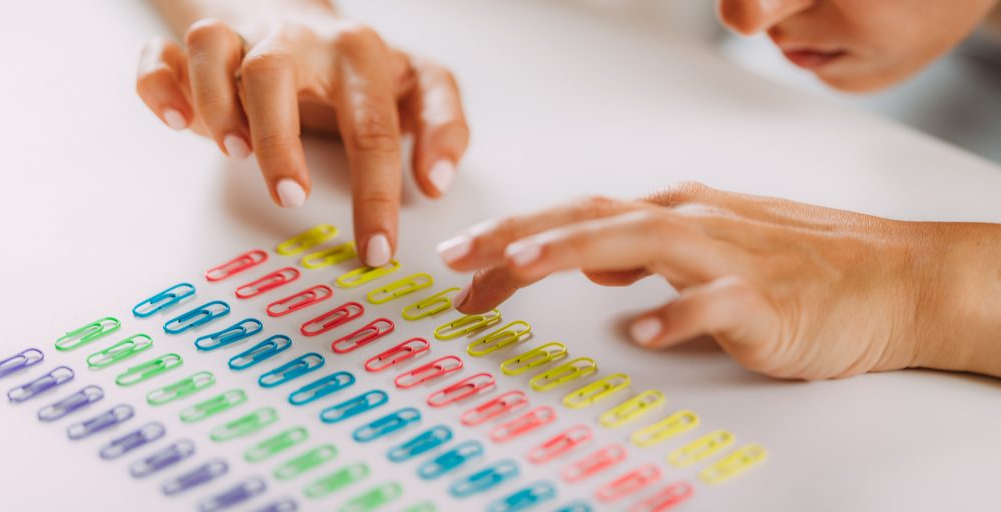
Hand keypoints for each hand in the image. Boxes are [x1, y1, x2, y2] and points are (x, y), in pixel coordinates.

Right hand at [136, 0, 468, 265]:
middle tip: (291, 197)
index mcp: (358, 55)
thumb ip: (445, 126)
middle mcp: (297, 40)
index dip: (375, 194)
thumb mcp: (422, 87)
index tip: (376, 249)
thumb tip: (435, 181)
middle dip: (277, 140)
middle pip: (274, 74)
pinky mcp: (198, 50)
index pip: (369, 127)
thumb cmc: (363, 71)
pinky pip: (161, 55)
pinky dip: (157, 85)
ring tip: (232, 154)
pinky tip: (176, 123)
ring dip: (215, 105)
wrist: (307, 19)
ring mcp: (243, 39)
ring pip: (211, 49)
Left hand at [436, 182, 1000, 379]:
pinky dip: (679, 312)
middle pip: (593, 220)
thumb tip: (595, 264)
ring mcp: (731, 257)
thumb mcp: (710, 248)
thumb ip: (650, 253)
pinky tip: (643, 330)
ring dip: (577, 251)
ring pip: (645, 242)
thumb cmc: (801, 263)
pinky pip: (718, 303)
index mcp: (674, 215)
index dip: (515, 239)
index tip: (463, 266)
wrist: (892, 278)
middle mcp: (693, 223)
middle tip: (458, 259)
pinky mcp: (769, 299)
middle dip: (519, 237)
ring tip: (520, 268)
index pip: (579, 220)